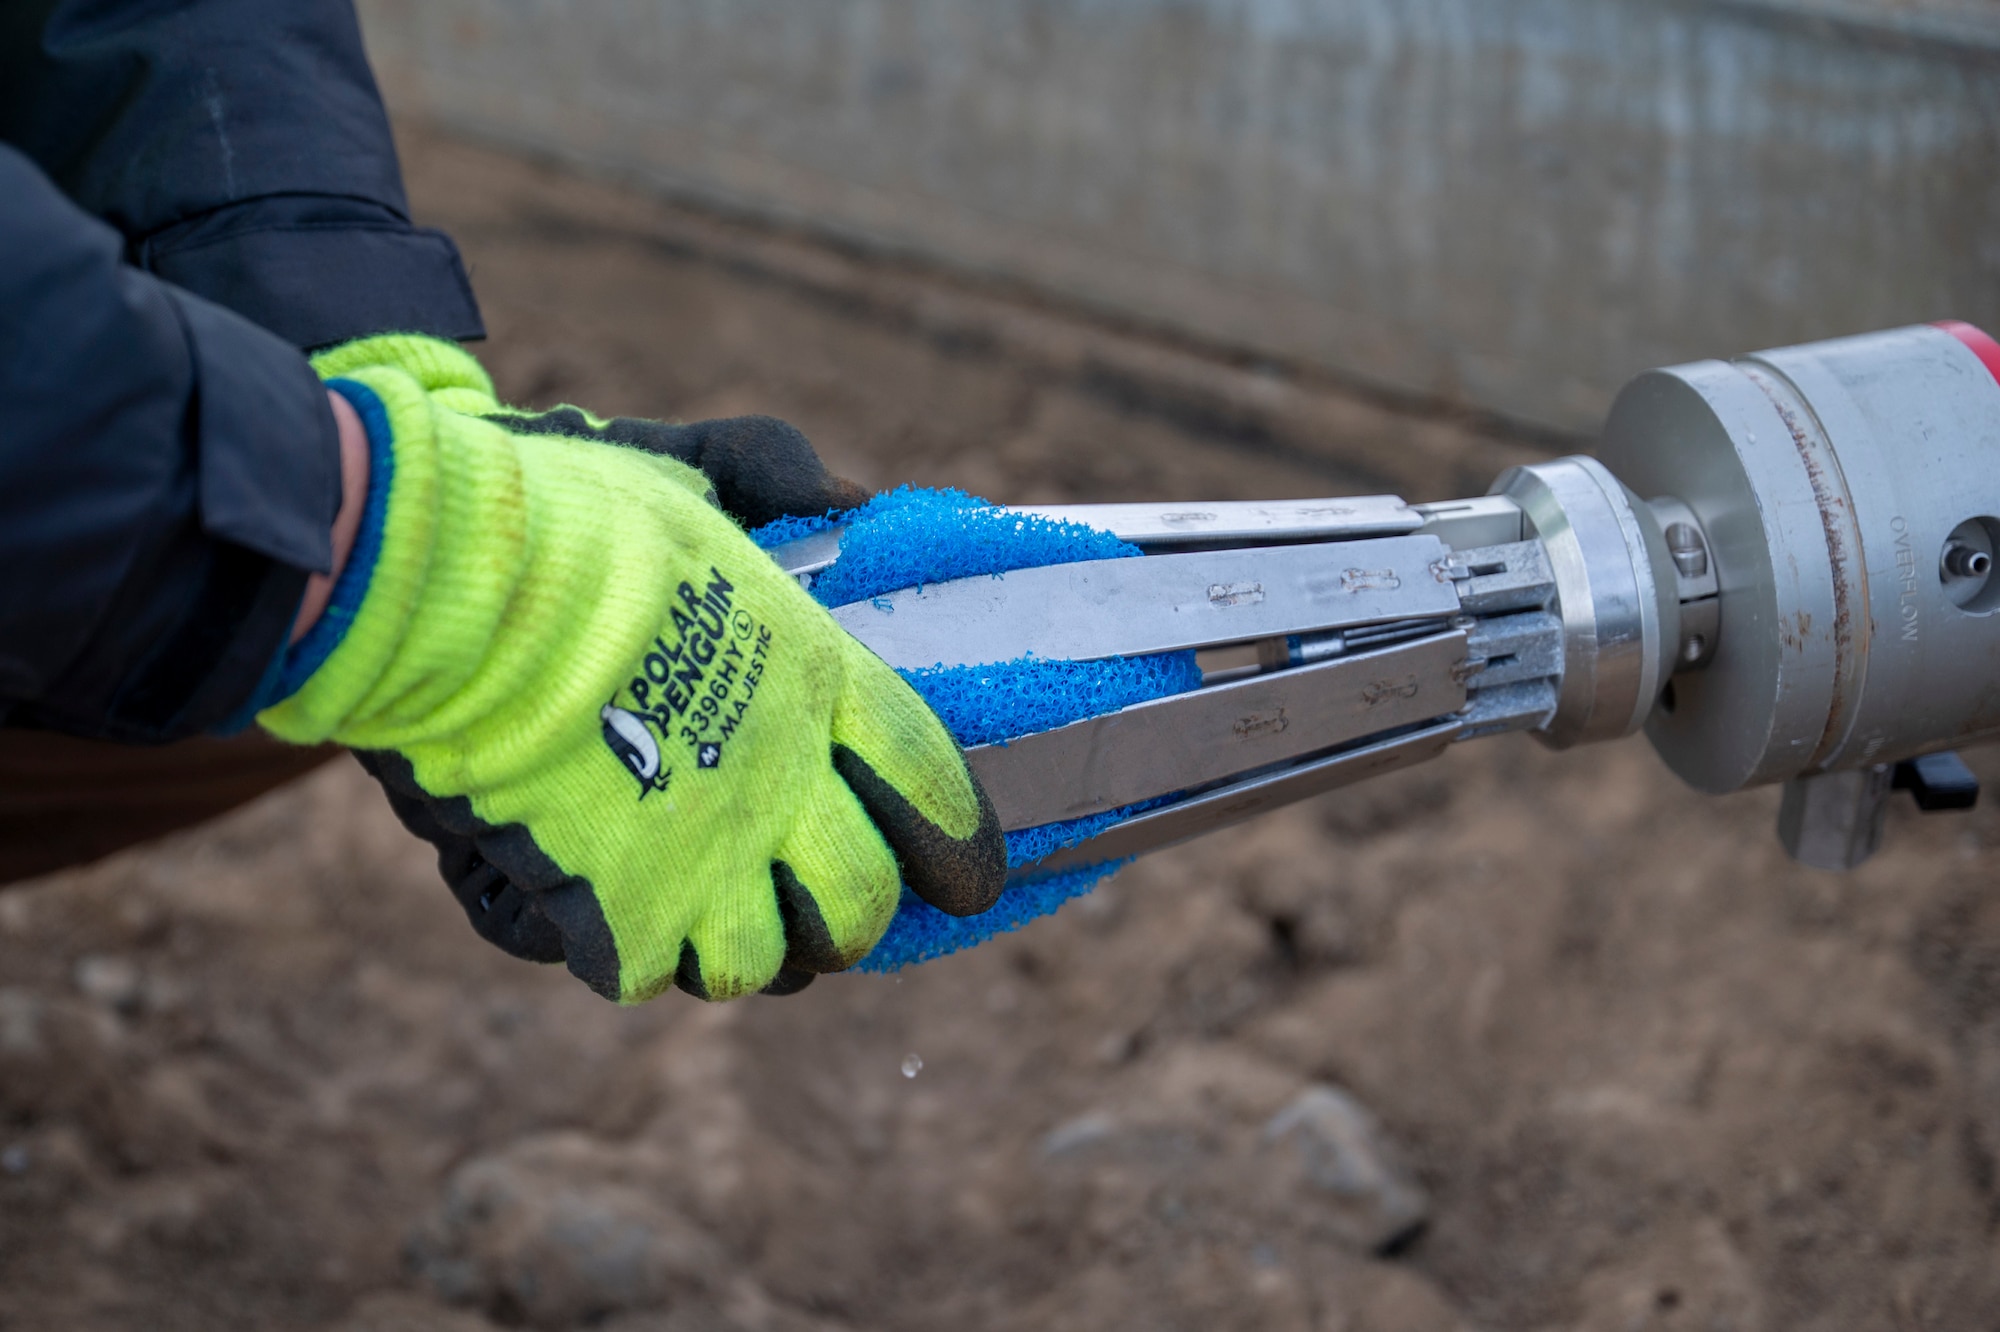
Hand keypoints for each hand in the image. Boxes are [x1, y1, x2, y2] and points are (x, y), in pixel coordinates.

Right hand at [263, 334, 1005, 1001]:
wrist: (444, 577)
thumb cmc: (561, 510)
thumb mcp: (684, 466)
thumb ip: (774, 473)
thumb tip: (857, 500)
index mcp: (820, 679)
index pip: (934, 787)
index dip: (961, 844)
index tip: (965, 875)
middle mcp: (782, 781)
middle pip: (862, 903)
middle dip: (849, 918)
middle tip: (817, 906)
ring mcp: (701, 854)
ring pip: (761, 964)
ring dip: (737, 946)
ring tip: (705, 912)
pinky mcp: (613, 906)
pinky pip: (650, 974)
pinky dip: (632, 952)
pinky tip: (612, 910)